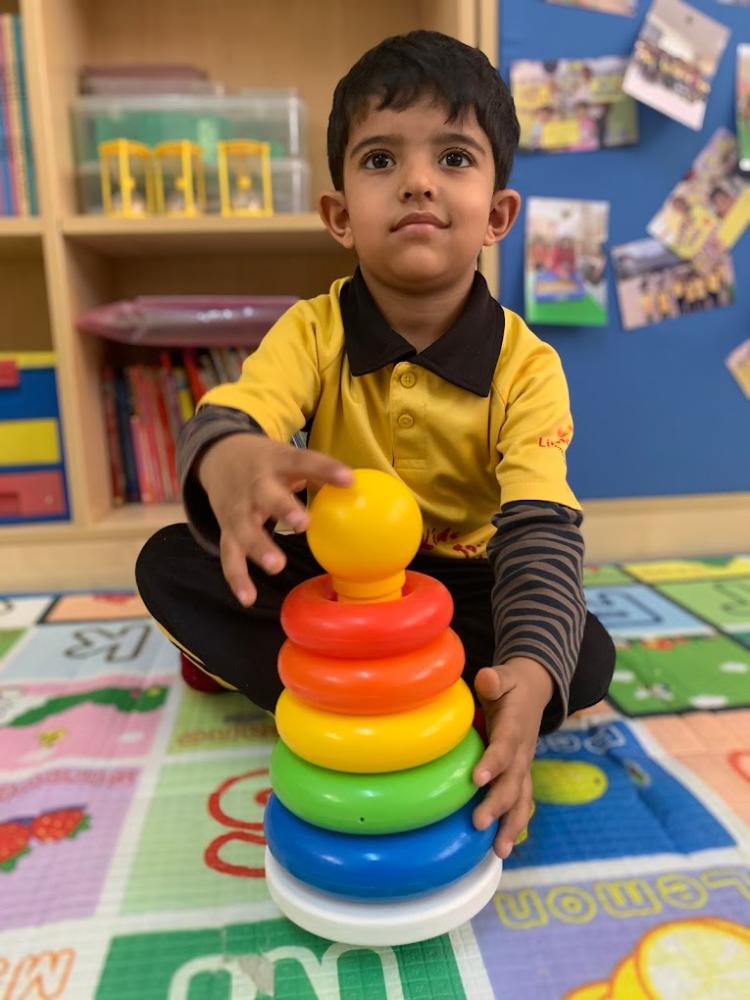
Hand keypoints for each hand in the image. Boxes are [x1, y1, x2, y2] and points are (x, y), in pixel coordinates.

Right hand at [197, 434, 351, 605]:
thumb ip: (319, 473)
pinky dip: (237, 577)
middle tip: (302, 523)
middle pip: (267, 495)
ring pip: (244, 529)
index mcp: (277, 462)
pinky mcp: (226, 529)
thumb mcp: (289, 458)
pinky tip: (248, 598)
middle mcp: (255, 485)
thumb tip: (358, 489)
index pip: (302, 462)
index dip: (324, 470)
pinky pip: (230, 555)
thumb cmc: (268, 463)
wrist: (219, 456)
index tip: (348, 479)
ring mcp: (238, 508)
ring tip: (277, 565)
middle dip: (283, 508)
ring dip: (259, 548)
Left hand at [472, 657, 553, 858]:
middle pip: (513, 782)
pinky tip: (500, 848)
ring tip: (500, 851)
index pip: (505, 746)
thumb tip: (486, 679)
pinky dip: (513, 825)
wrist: (534, 692)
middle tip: (478, 823)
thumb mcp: (505, 677)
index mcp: (515, 727)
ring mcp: (524, 767)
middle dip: (498, 805)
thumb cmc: (511, 686)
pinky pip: (519, 803)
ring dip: (511, 825)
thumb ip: (496, 680)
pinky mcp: (520, 776)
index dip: (493, 763)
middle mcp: (523, 752)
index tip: (476, 779)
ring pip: (520, 799)